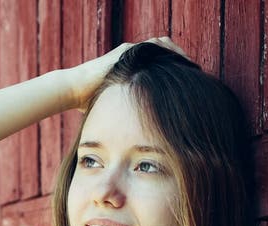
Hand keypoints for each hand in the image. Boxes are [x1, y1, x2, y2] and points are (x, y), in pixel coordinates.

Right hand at [67, 37, 193, 111]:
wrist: (74, 90)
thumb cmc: (90, 103)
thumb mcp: (116, 108)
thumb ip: (129, 114)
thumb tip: (136, 138)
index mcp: (133, 71)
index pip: (160, 63)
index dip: (175, 69)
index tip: (187, 81)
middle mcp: (133, 59)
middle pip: (165, 51)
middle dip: (180, 60)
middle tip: (194, 72)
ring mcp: (130, 53)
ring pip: (161, 45)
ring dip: (176, 53)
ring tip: (189, 66)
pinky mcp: (126, 53)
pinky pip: (152, 46)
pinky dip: (166, 51)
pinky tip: (178, 61)